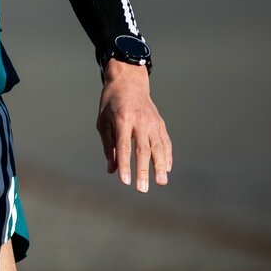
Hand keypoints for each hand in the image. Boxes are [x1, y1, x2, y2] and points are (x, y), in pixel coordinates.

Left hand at [96, 59, 170, 191]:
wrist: (128, 81)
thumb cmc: (110, 103)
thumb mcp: (103, 121)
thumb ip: (108, 145)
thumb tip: (111, 170)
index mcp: (122, 119)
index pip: (123, 147)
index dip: (124, 165)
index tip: (125, 182)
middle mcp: (140, 121)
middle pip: (143, 150)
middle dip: (143, 171)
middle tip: (142, 189)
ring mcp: (153, 122)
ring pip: (158, 147)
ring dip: (160, 166)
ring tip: (161, 182)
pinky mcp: (160, 123)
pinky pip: (166, 141)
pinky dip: (167, 155)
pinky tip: (167, 169)